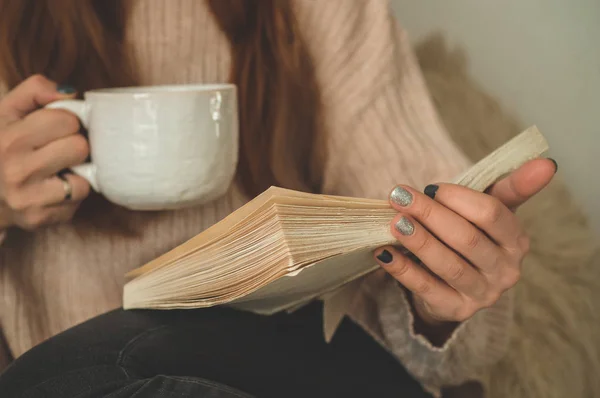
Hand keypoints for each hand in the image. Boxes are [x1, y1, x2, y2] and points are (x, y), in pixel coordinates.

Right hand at [0, 75, 89, 230]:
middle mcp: (16, 169)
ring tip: (58, 168)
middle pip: (79, 146)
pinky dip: (73, 192)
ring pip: (84, 175)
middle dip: (74, 145)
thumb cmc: (2, 146)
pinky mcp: (42, 218)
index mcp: (8, 138)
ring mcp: (29, 198)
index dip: (67, 121)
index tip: (56, 128)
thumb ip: (35, 90)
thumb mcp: (7, 112)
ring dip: (76, 170)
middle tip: (58, 149)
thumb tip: (69, 92)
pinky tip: (55, 188)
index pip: (66, 119)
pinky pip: (80, 198)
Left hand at [374, 158, 556, 341]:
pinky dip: (403, 270)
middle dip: (430, 215)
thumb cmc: (471, 235)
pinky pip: (426, 289)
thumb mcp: (490, 210)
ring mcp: (481, 294)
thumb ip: (512, 186)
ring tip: (394, 222)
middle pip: (466, 238)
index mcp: (516, 241)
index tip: (430, 187)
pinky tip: (384, 252)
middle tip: (400, 196)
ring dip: (419, 241)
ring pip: (448, 265)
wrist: (455, 283)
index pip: (491, 214)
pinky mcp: (455, 310)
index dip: (458, 198)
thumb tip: (547, 162)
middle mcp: (505, 270)